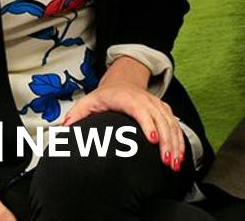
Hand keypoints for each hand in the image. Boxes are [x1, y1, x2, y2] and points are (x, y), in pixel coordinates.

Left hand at [62, 56, 184, 170]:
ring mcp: (157, 105)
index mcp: (127, 98)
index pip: (140, 110)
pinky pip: (175, 125)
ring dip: (175, 143)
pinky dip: (179, 140)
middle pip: (160, 119)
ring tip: (174, 163)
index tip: (152, 140)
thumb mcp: (88, 101)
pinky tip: (179, 155)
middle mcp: (146, 100)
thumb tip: (65, 127)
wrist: (123, 81)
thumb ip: (76, 114)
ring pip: (171, 124)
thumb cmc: (106, 95)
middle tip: (166, 161)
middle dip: (166, 141)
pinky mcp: (164, 110)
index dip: (148, 124)